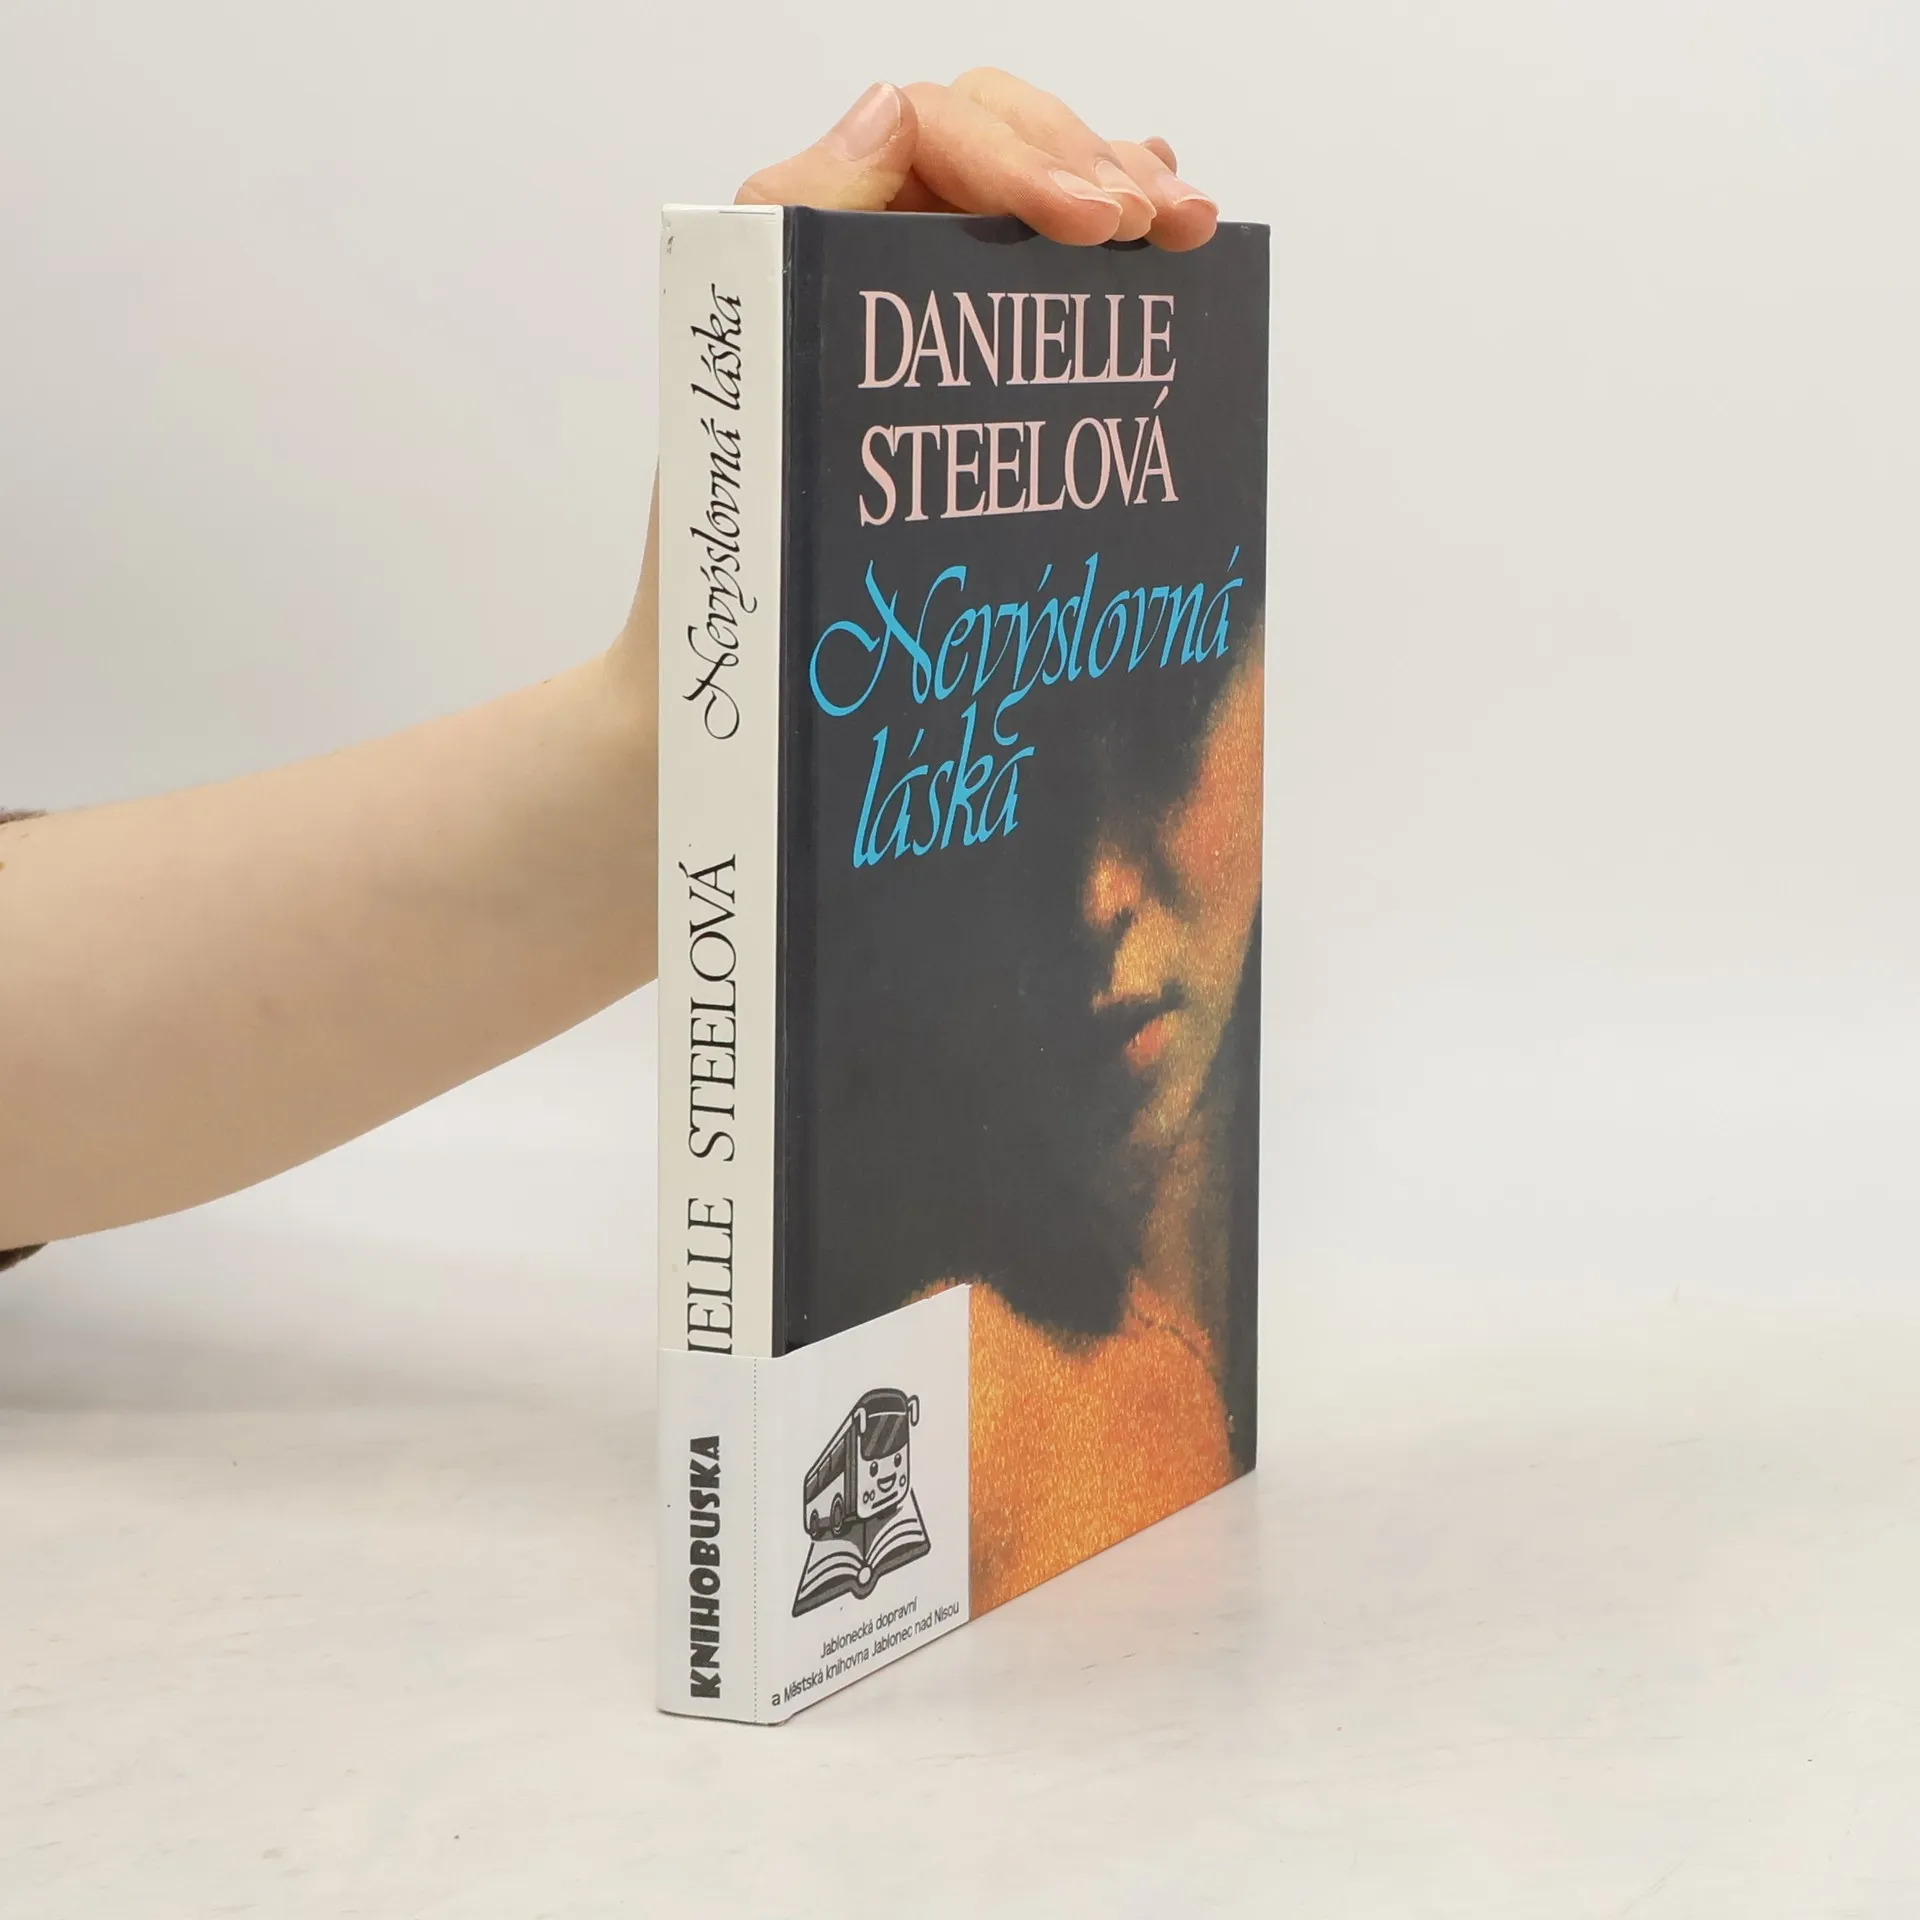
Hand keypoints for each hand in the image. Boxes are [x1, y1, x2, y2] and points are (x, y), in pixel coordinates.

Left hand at [611, 73, 1215, 749]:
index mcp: (795, 251)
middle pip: (993, 143)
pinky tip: (1155, 251)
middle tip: (1169, 228)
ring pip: (1023, 199)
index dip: (1026, 152)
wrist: (730, 690)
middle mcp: (850, 265)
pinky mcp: (946, 378)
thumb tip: (889, 106)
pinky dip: (1097, 249)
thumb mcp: (749, 395)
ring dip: (1116, 192)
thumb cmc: (724, 566)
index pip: (928, 131)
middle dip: (1092, 164)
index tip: (1099, 226)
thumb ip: (789, 227)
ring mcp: (904, 318)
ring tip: (1186, 229)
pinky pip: (1025, 279)